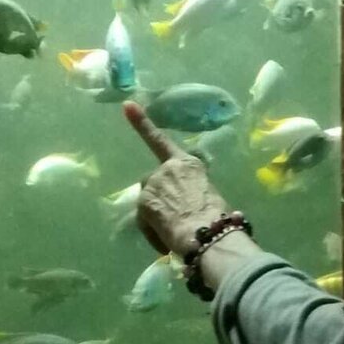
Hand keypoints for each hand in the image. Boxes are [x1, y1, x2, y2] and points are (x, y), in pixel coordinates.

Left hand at [123, 102, 230, 255]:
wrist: (208, 232)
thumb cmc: (217, 218)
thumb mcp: (207, 195)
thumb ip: (188, 190)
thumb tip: (181, 206)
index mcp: (189, 164)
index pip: (161, 140)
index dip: (141, 122)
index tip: (127, 105)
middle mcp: (169, 167)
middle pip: (154, 181)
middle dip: (159, 197)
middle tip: (175, 218)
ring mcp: (155, 182)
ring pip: (148, 201)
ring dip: (155, 215)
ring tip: (173, 230)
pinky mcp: (145, 200)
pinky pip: (143, 220)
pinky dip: (151, 231)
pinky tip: (165, 238)